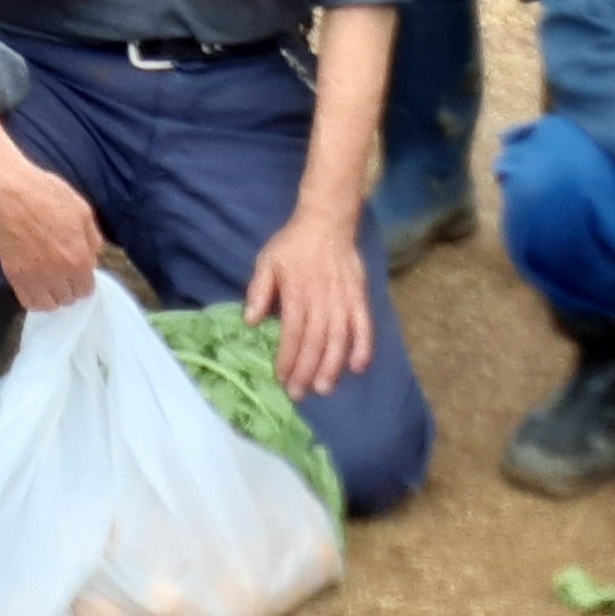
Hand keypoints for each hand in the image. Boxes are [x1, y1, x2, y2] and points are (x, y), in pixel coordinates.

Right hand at [0, 153, 104, 310]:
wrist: (10, 191)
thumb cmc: (48, 195)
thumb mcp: (83, 210)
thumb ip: (93, 239)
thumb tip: (93, 258)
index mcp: (77, 258)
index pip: (86, 289)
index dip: (85, 280)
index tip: (79, 271)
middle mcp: (56, 274)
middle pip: (69, 299)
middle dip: (70, 287)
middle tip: (65, 272)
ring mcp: (33, 277)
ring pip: (49, 306)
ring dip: (53, 296)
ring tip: (51, 281)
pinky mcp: (13, 275)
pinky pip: (28, 302)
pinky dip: (35, 298)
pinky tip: (36, 285)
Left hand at [243, 206, 373, 397]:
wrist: (327, 222)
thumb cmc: (293, 244)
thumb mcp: (267, 261)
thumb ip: (259, 291)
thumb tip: (250, 321)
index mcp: (297, 291)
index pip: (292, 332)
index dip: (288, 357)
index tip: (282, 378)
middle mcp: (321, 298)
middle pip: (315, 340)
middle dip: (307, 370)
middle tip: (299, 394)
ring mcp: (343, 298)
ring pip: (339, 338)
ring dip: (332, 365)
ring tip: (324, 388)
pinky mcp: (359, 296)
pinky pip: (364, 324)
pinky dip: (363, 346)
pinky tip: (358, 366)